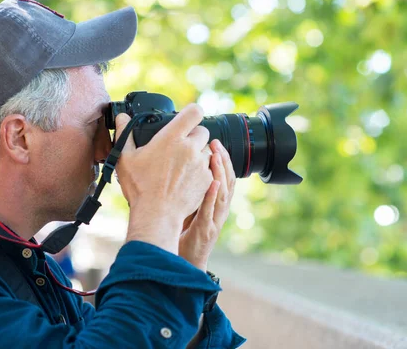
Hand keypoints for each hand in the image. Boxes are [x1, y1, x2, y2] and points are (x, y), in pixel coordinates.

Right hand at [114, 104, 213, 254]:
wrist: (157, 214)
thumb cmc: (140, 187)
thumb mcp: (125, 158)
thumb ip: (124, 133)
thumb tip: (122, 117)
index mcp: (172, 138)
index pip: (195, 112)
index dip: (192, 112)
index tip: (187, 118)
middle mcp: (190, 148)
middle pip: (202, 131)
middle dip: (194, 136)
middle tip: (180, 147)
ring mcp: (201, 164)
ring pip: (207, 151)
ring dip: (199, 154)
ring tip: (182, 166)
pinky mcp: (208, 179)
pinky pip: (209, 169)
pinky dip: (201, 171)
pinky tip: (187, 180)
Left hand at [179, 139, 235, 270]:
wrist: (183, 265)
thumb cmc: (184, 236)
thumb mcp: (188, 209)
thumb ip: (189, 193)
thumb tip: (179, 170)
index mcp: (214, 205)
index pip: (224, 178)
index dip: (223, 160)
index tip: (216, 143)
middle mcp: (218, 211)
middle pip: (227, 182)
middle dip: (223, 161)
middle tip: (217, 143)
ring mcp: (214, 221)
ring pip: (222, 194)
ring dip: (220, 173)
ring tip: (215, 157)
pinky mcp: (206, 230)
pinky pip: (211, 211)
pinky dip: (212, 196)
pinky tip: (212, 183)